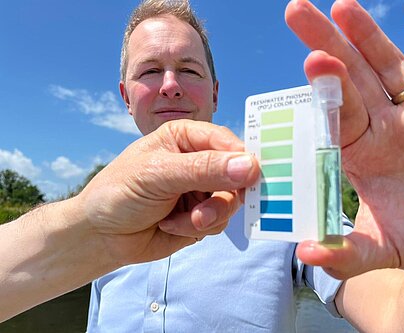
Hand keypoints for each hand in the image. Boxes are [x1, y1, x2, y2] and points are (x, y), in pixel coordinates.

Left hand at [75, 119, 258, 266]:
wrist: (100, 236)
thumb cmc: (119, 192)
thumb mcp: (158, 174)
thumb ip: (204, 169)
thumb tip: (249, 166)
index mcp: (186, 137)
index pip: (227, 142)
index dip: (242, 159)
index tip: (252, 178)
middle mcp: (198, 161)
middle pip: (236, 176)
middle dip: (222, 198)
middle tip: (204, 215)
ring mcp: (201, 189)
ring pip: (231, 203)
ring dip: (208, 217)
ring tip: (181, 222)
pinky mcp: (201, 215)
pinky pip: (220, 222)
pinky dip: (197, 229)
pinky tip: (171, 226)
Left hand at [286, 0, 403, 279]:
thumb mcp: (389, 249)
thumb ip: (350, 252)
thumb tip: (305, 254)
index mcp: (365, 157)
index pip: (339, 116)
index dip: (326, 90)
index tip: (309, 61)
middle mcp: (389, 129)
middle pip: (353, 80)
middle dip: (328, 46)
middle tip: (297, 10)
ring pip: (392, 67)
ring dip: (369, 36)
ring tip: (342, 5)